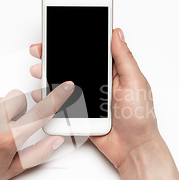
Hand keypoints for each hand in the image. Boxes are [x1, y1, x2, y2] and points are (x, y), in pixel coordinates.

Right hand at [29, 28, 161, 169]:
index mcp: (113, 70)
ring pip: (65, 82)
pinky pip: (63, 102)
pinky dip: (51, 97)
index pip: (91, 50)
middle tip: (41, 50)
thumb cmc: (140, 117)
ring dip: (49, 75)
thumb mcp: (135, 81)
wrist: (134, 148)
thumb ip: (123, 57)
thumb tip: (116, 33)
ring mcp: (88, 96)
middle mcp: (99, 81)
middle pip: (73, 64)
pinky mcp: (81, 112)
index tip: (60, 31)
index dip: (76, 41)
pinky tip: (42, 93)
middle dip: (55, 56)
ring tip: (39, 69)